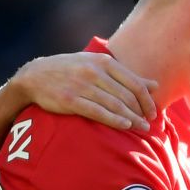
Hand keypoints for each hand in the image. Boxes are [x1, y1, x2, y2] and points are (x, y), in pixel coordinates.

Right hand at [11, 53, 159, 131]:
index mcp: (104, 62)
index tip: (154, 112)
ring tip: (141, 128)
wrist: (34, 75)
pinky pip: (97, 111)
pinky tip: (125, 126)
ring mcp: (81, 85)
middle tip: (149, 123)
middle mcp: (94, 72)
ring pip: (114, 104)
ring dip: (131, 118)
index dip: (147, 100)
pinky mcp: (70, 99)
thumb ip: (126, 76)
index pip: (135, 83)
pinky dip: (114, 119)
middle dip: (141, 111)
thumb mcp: (98, 66)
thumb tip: (156, 85)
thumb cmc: (71, 70)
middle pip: (126, 95)